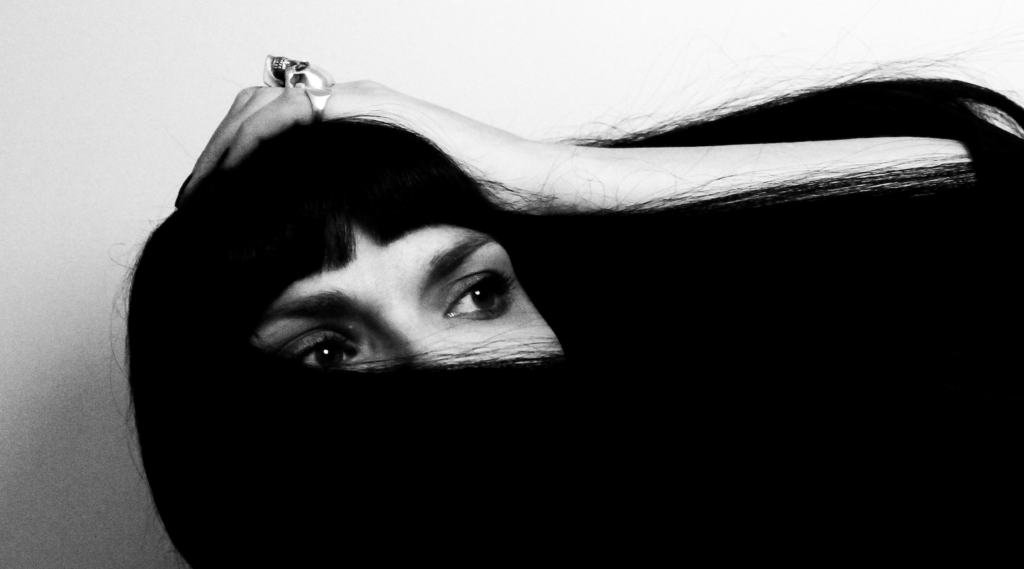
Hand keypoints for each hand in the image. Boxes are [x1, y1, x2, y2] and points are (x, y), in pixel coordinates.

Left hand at [177, 81, 551, 206]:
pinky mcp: (374, 108)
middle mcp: (350, 104)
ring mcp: (361, 100)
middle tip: (194, 199)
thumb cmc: (469, 206)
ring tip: (205, 192)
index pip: (269, 126)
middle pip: (254, 109)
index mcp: (350, 126)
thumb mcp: (389, 212)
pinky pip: (297, 112)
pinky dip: (259, 140)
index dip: (230, 160)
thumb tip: (304, 246)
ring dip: (226, 146)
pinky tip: (241, 178)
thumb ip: (348, 210)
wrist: (519, 189)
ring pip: (263, 106)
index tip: (207, 203)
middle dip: (216, 152)